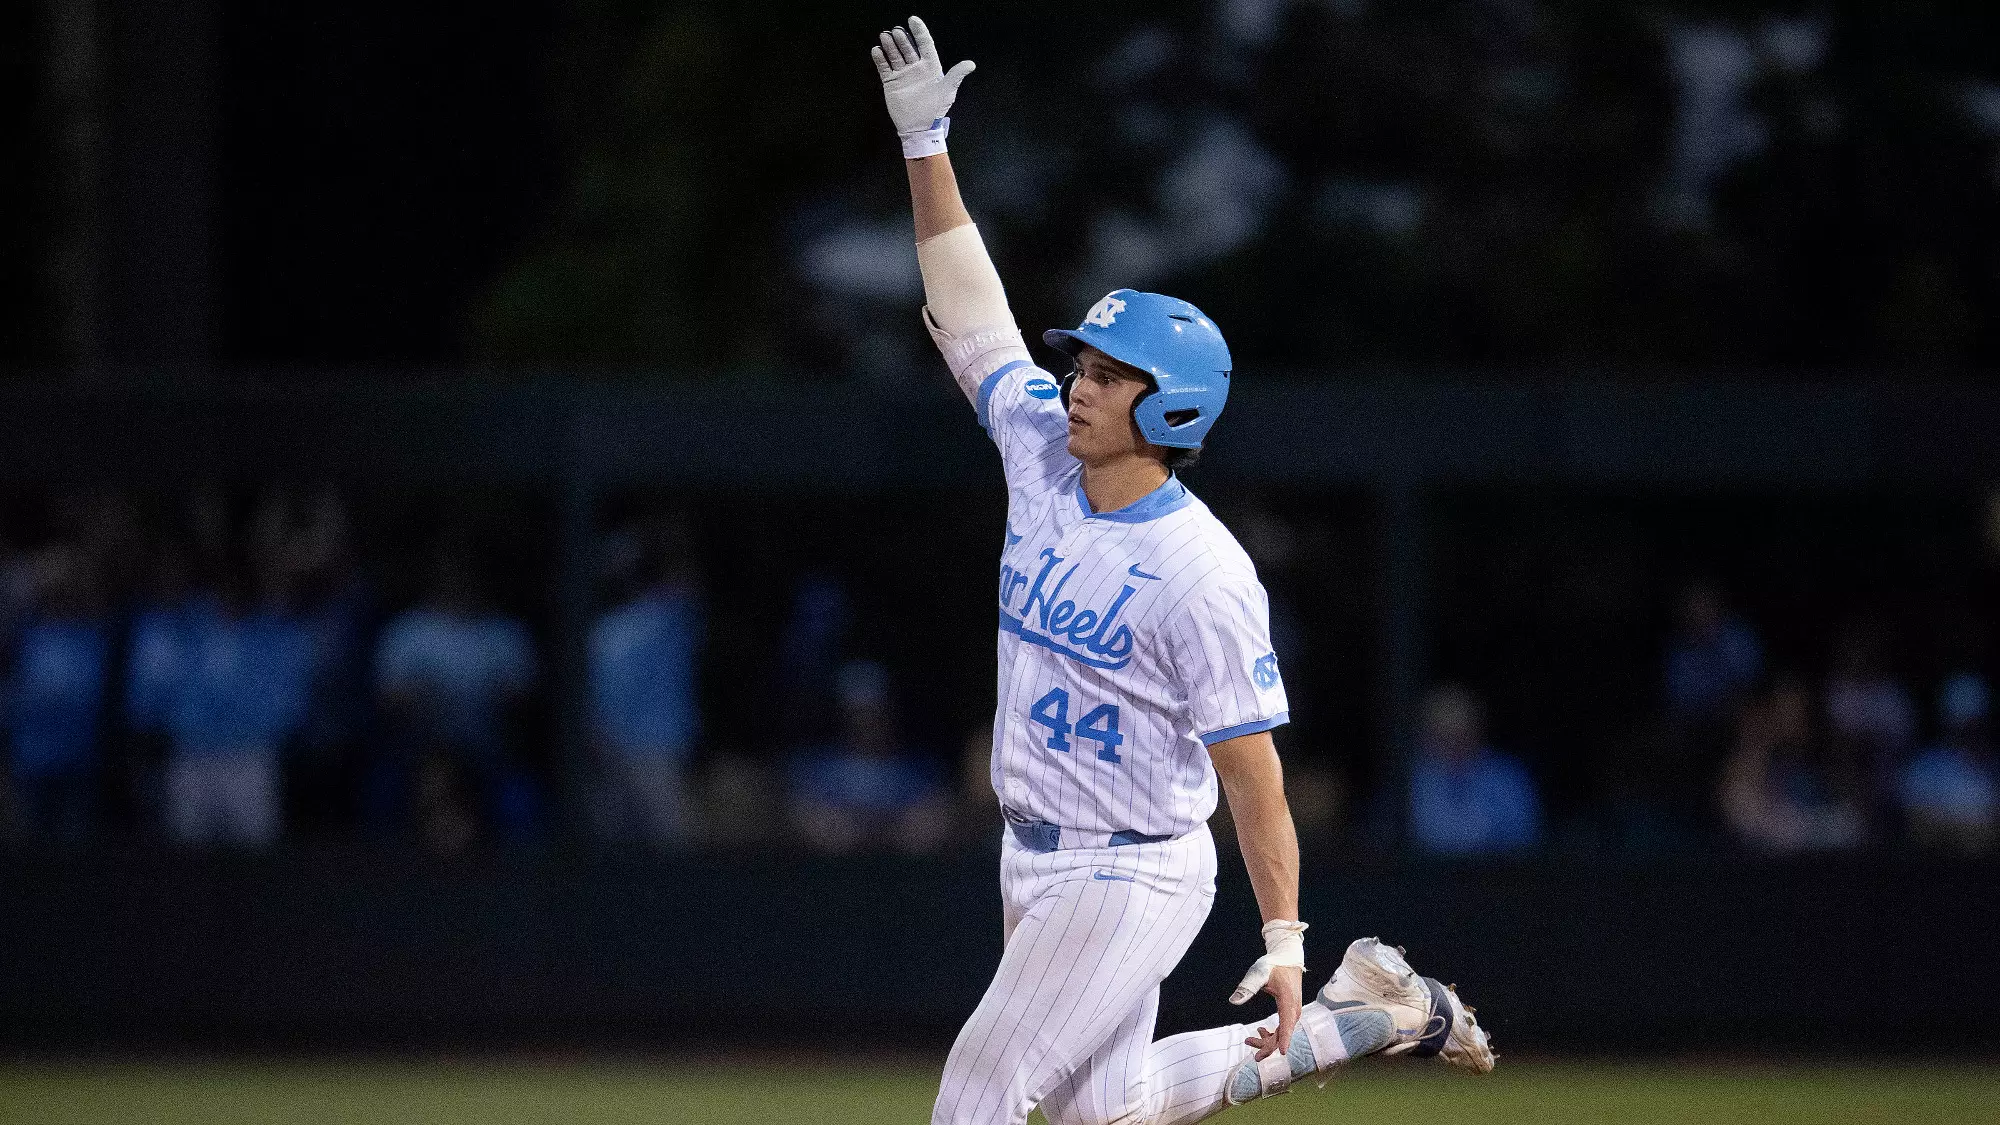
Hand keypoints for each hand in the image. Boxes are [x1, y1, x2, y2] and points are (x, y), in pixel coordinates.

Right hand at [871, 16, 974, 154]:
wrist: (919, 128)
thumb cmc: (935, 109)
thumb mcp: (948, 91)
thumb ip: (956, 75)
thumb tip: (971, 64)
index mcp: (930, 67)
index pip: (925, 44)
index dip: (920, 32)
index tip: (913, 20)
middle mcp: (916, 68)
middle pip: (908, 48)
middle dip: (902, 38)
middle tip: (896, 32)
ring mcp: (903, 74)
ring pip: (895, 55)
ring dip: (890, 45)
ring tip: (885, 36)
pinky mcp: (891, 82)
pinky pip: (884, 67)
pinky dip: (880, 59)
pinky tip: (877, 51)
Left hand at [1241, 964, 1302, 1060]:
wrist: (1288, 957)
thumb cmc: (1274, 964)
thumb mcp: (1259, 972)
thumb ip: (1247, 986)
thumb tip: (1233, 1001)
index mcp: (1288, 1001)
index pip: (1287, 1025)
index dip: (1285, 1040)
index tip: (1283, 1053)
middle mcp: (1294, 1010)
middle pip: (1283, 1035)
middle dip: (1268, 1046)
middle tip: (1250, 1049)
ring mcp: (1293, 1012)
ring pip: (1282, 1034)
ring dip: (1267, 1041)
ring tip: (1248, 1040)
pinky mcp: (1290, 1012)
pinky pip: (1283, 1029)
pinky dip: (1272, 1035)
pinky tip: (1260, 1031)